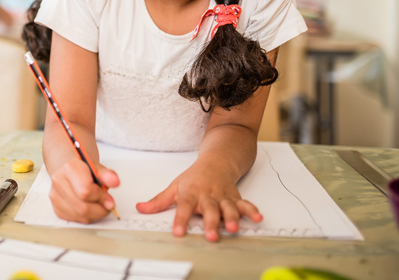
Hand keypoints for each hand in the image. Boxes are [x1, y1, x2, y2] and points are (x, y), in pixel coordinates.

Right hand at [49, 158, 118, 222]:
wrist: (70, 172)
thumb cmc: (85, 171)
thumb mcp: (98, 169)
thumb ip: (108, 175)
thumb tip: (115, 181)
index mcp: (70, 168)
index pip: (85, 191)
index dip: (101, 198)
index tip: (109, 199)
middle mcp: (59, 181)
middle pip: (83, 207)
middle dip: (100, 210)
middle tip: (106, 205)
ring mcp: (55, 196)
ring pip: (80, 216)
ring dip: (94, 215)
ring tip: (98, 205)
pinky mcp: (56, 208)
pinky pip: (76, 220)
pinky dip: (86, 217)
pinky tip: (88, 208)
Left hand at [136, 162, 261, 241]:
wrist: (216, 161)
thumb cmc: (194, 178)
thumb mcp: (174, 187)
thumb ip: (159, 201)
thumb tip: (140, 208)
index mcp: (190, 193)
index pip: (183, 207)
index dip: (180, 219)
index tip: (178, 232)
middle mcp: (208, 196)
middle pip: (209, 210)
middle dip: (211, 223)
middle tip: (210, 235)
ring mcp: (223, 197)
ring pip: (228, 208)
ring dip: (232, 218)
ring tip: (234, 228)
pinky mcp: (236, 198)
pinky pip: (245, 204)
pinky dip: (252, 211)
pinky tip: (258, 218)